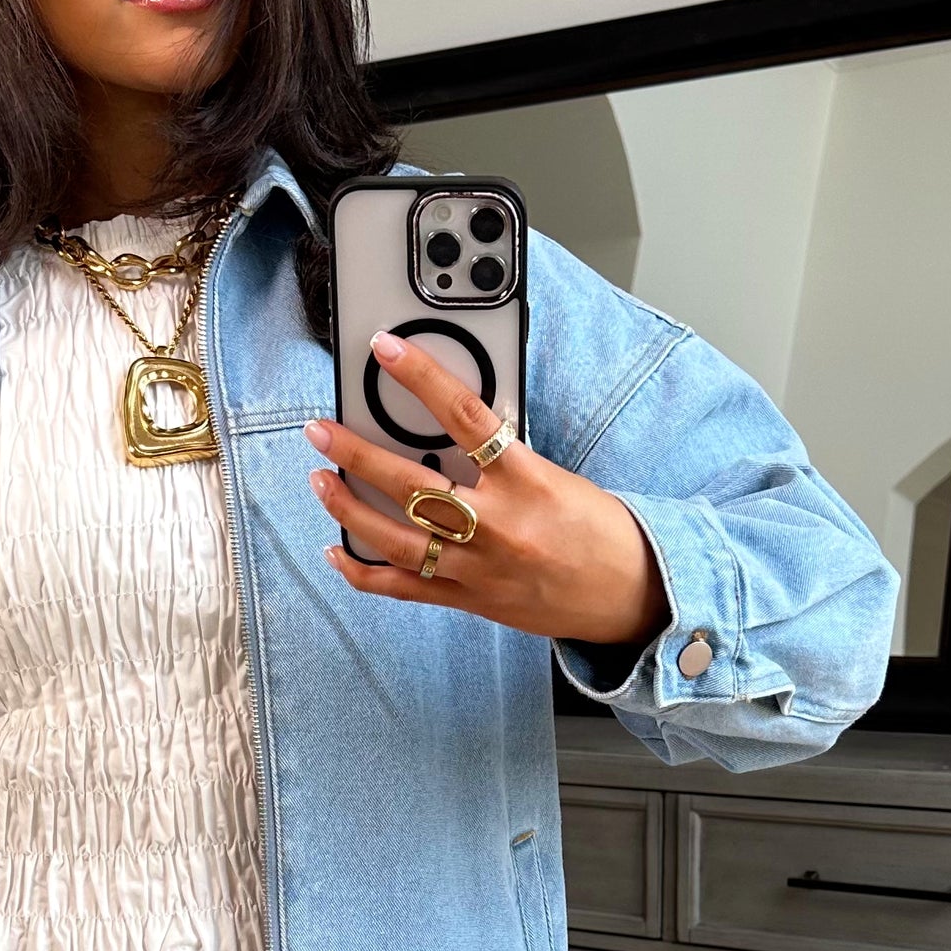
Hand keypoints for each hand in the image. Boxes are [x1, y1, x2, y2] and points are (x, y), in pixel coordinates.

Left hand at [307, 329, 668, 649]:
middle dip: (356, 454)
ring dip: (348, 507)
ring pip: (394, 538)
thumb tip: (451, 430)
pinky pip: (403, 588)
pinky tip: (336, 550)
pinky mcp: (468, 600)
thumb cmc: (600, 532)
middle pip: (410, 483)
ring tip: (320, 480)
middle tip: (321, 430)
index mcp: (526, 481)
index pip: (463, 416)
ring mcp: (476, 569)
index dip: (420, 377)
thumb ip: (503, 458)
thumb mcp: (558, 477)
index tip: (385, 350)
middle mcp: (497, 527)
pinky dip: (363, 572)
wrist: (629, 597)